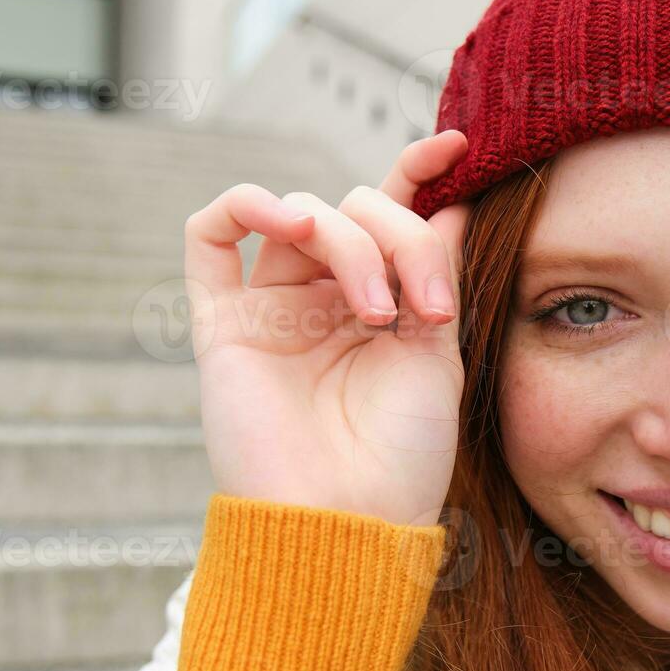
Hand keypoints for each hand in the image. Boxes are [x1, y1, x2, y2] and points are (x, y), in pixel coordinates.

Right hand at [183, 130, 471, 527]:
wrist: (349, 525)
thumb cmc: (402, 459)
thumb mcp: (440, 355)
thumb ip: (435, 272)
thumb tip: (450, 199)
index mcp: (381, 306)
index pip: (391, 219)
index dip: (419, 172)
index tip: (459, 146)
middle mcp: (324, 301)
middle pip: (356, 210)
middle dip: (402, 240)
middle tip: (427, 312)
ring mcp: (272, 310)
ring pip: (304, 216)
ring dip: (351, 244)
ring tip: (379, 311)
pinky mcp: (223, 325)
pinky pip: (210, 236)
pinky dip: (248, 204)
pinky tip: (291, 221)